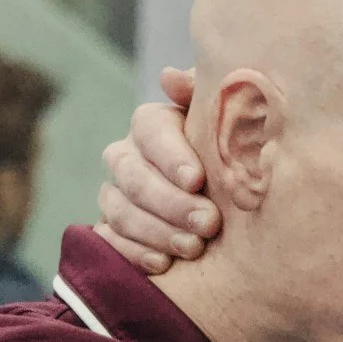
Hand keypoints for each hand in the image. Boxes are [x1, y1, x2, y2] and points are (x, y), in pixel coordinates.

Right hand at [96, 67, 221, 271]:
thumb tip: (169, 77)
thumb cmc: (233, 157)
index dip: (171, 155)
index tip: (198, 179)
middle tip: (209, 224)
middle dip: (171, 202)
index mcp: (154, 125)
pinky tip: (163, 264)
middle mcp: (127, 156)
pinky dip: (133, 253)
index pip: (149, 129)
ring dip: (157, 231)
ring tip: (194, 248)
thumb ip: (206, 96)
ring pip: (119, 210)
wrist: (234, 207)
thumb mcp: (229, 123)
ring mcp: (115, 195)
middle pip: (132, 175)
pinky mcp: (111, 231)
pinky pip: (108, 241)